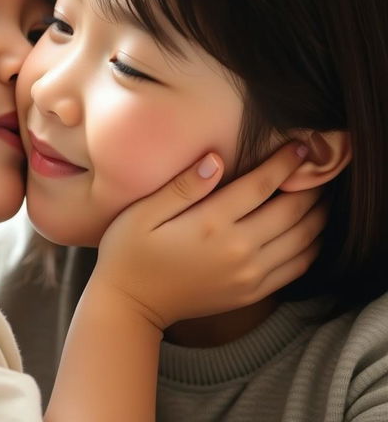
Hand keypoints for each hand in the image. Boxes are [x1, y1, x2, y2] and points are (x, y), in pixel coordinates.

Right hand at [91, 142, 324, 328]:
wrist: (131, 304)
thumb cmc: (129, 251)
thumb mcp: (144, 212)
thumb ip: (183, 186)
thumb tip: (216, 158)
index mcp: (210, 224)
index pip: (261, 185)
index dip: (285, 163)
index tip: (301, 145)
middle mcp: (238, 250)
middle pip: (291, 212)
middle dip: (309, 186)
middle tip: (318, 167)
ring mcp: (248, 275)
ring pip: (302, 240)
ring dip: (317, 214)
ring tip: (320, 194)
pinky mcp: (251, 292)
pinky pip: (296, 267)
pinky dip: (312, 246)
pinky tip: (311, 230)